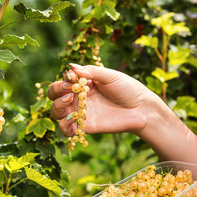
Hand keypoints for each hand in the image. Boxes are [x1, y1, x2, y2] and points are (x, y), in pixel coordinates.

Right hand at [47, 64, 161, 136]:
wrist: (141, 109)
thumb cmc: (128, 89)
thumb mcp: (110, 76)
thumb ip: (91, 72)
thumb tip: (71, 67)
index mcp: (83, 84)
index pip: (63, 81)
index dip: (62, 80)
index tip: (71, 79)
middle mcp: (78, 98)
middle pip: (54, 96)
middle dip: (55, 92)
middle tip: (68, 91)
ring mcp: (80, 113)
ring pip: (56, 112)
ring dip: (56, 107)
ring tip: (68, 102)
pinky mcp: (85, 127)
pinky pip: (66, 130)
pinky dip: (63, 126)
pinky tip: (71, 120)